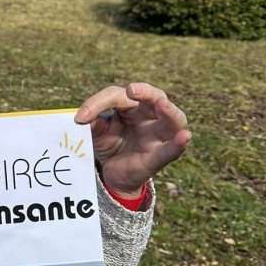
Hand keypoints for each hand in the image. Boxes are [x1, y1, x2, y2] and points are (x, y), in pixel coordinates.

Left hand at [74, 82, 190, 197]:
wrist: (112, 174)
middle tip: (132, 90)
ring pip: (173, 120)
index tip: (80, 117)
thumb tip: (82, 118)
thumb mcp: (96, 132)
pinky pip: (171, 150)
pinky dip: (178, 144)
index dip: (98, 103)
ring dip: (169, 111)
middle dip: (145, 92)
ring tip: (161, 104)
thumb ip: (92, 123)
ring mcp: (157, 136)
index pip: (118, 96)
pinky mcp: (158, 157)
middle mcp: (149, 117)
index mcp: (131, 106)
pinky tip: (184, 136)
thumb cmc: (109, 144)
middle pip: (155, 97)